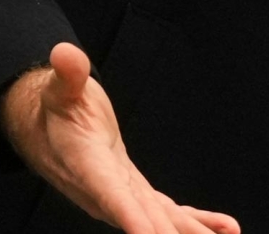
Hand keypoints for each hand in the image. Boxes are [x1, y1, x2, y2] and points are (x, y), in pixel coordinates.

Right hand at [1, 42, 240, 233]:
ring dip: (191, 229)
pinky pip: (167, 211)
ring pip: (160, 218)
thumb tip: (64, 53)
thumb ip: (66, 75)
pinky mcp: (134, 193)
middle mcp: (104, 190)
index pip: (111, 195)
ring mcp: (121, 195)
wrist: (45, 129)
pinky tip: (223, 227)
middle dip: (168, 232)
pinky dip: (195, 218)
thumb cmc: (55, 108)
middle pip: (142, 217)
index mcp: (87, 166)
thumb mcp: (59, 88)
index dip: (132, 218)